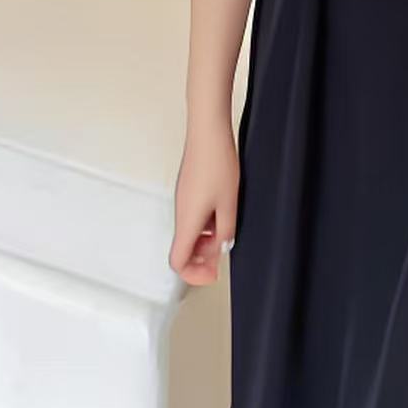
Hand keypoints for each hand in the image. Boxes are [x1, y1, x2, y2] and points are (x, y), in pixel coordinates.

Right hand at [169, 121, 239, 284]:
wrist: (207, 133)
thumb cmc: (216, 163)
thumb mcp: (229, 203)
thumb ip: (226, 230)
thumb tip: (223, 247)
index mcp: (187, 221)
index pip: (178, 261)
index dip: (194, 273)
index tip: (212, 274)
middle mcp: (181, 213)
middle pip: (183, 248)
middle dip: (203, 257)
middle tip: (222, 257)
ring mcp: (183, 201)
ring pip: (190, 232)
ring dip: (207, 239)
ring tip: (227, 231)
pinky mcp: (188, 190)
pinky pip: (193, 216)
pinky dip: (206, 223)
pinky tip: (224, 212)